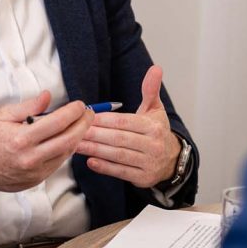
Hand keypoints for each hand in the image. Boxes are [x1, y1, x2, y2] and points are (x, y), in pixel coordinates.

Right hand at [0, 91, 93, 205]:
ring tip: (82, 124)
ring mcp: (35, 172)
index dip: (73, 112)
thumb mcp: (3, 115)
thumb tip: (48, 96)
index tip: (80, 104)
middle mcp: (30, 158)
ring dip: (78, 137)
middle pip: (68, 139)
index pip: (57, 122)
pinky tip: (68, 138)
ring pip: (66, 152)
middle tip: (89, 113)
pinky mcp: (36, 180)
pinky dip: (67, 149)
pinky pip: (58, 163)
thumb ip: (28, 106)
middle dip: (83, 124)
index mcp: (22, 139)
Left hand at [76, 65, 180, 188]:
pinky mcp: (142, 178)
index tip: (87, 117)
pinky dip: (104, 167)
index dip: (104, 120)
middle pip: (118, 139)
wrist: (172, 160)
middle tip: (74, 131)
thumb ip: (150, 89)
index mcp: (153, 127)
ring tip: (76, 145)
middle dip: (95, 135)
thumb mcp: (155, 109)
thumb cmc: (157, 131)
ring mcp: (148, 163)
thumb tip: (155, 68)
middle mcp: (152, 145)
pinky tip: (90, 161)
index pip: (125, 122)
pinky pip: (120, 172)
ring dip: (95, 150)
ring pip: (117, 155)